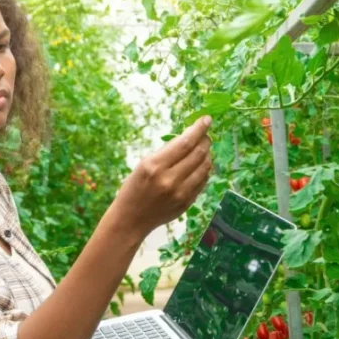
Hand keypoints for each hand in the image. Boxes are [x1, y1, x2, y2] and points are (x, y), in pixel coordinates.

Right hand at [111, 116, 212, 239]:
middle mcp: (170, 179)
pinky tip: (200, 165)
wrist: (131, 219)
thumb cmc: (134, 187)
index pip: (185, 142)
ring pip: (205, 167)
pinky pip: (203, 181)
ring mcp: (181, 193)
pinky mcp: (187, 202)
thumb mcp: (144, 164)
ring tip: (204, 149)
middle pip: (198, 153)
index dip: (199, 129)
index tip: (206, 119)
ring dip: (208, 154)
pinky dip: (205, 170)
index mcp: (155, 166)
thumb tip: (190, 137)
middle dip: (206, 140)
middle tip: (206, 134)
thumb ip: (167, 152)